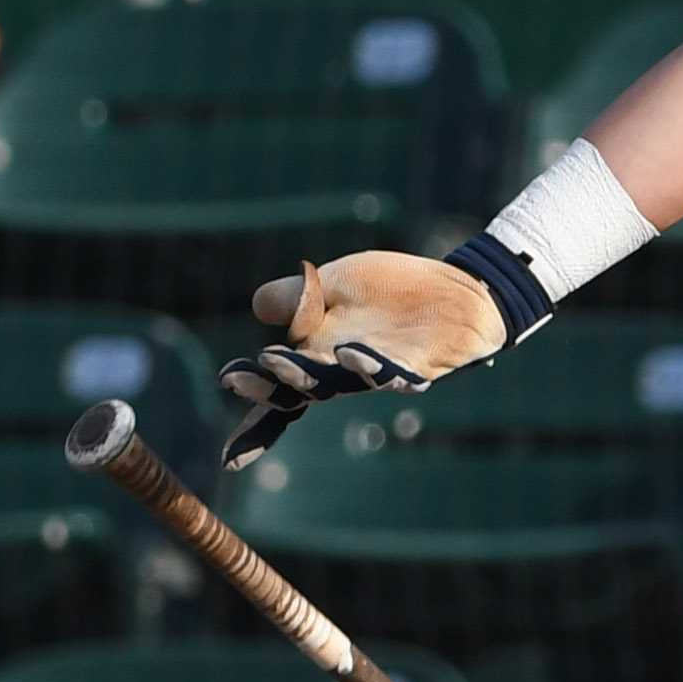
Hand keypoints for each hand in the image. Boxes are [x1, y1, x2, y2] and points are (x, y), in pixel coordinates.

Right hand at [217, 249, 515, 464]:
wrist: (456, 291)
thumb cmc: (393, 291)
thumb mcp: (336, 282)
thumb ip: (298, 297)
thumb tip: (257, 307)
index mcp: (317, 354)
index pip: (278, 387)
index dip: (253, 398)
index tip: (226, 389)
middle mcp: (342, 371)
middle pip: (300, 389)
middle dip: (271, 387)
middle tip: (244, 378)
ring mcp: (379, 371)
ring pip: (340, 383)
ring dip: (311, 376)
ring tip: (286, 364)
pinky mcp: (416, 365)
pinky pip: (391, 373)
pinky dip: (372, 368)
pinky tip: (353, 355)